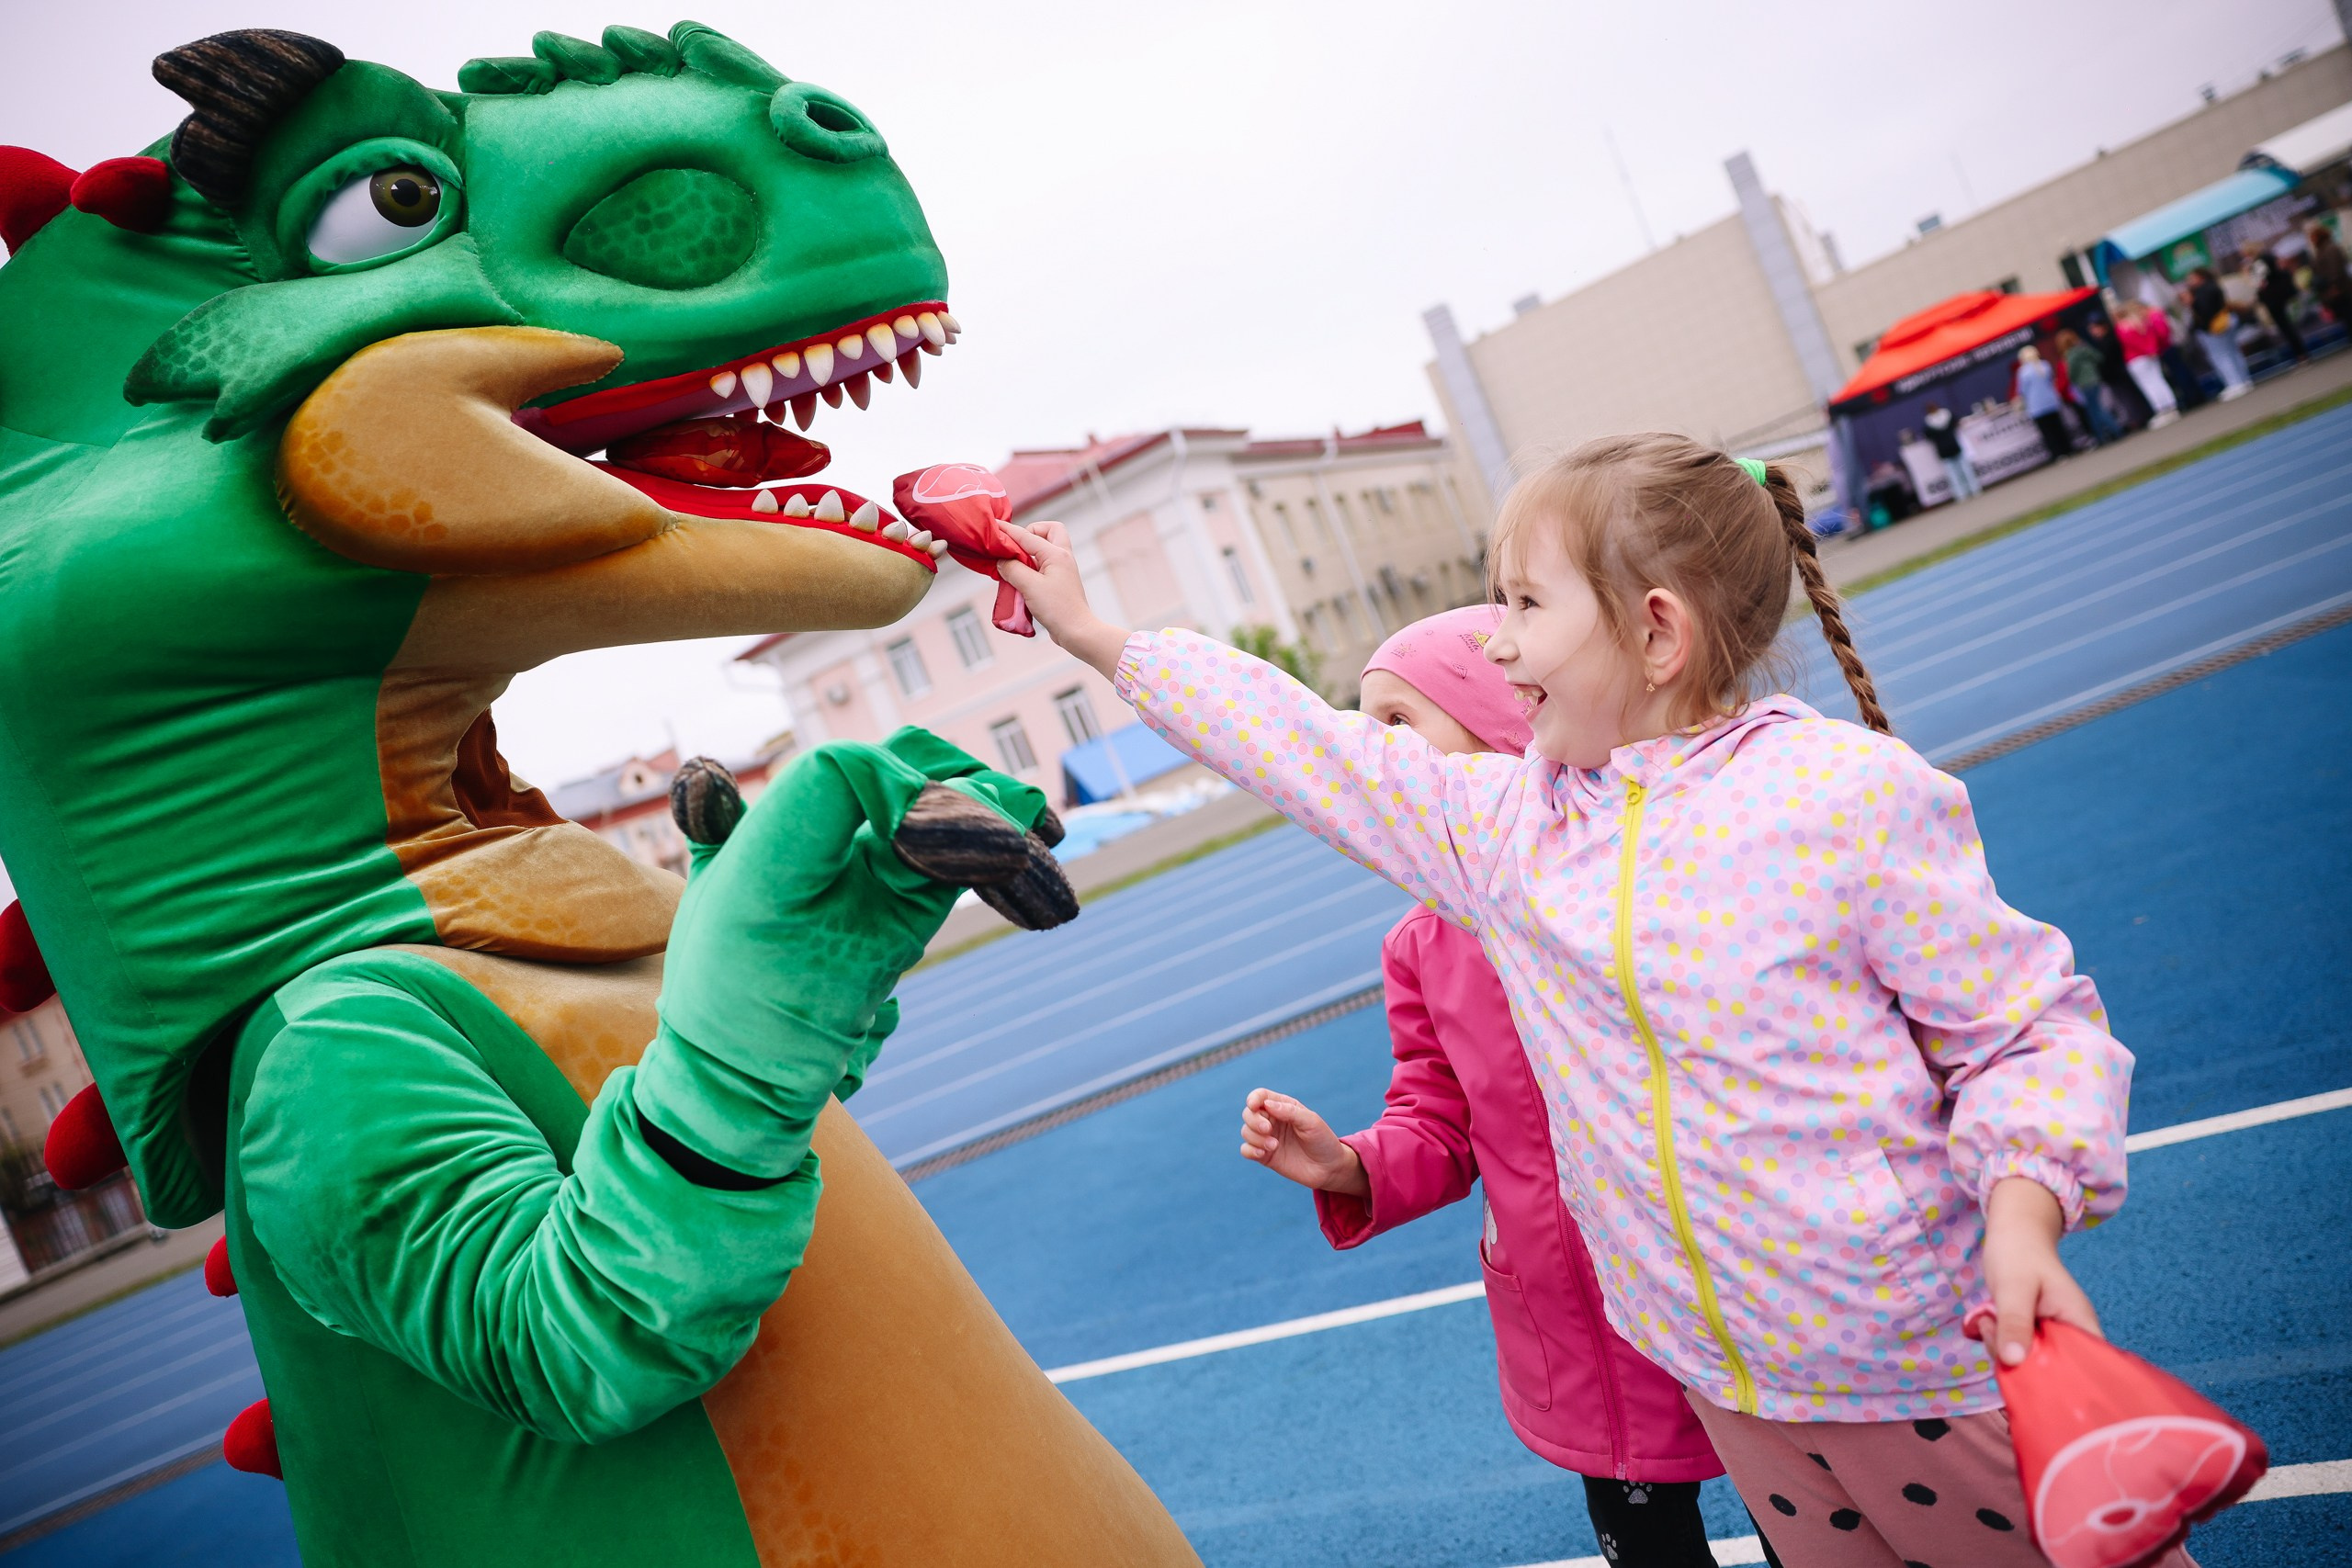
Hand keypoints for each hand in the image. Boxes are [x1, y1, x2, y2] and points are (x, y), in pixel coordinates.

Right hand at [996, 520, 1131, 679]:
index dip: (1008, 530)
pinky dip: (1032, 564)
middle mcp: (1062, 557)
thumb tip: (1002, 561)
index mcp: (1057, 554)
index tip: (994, 525)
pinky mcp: (1059, 581)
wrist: (1076, 631)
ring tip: (1015, 565)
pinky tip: (1020, 578)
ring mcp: (1062, 569)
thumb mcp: (1029, 586)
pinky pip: (1044, 563)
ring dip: (1030, 550)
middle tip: (1017, 547)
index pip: (1027, 535)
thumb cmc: (1057, 609)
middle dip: (1031, 532)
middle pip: (1049, 530)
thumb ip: (1012, 569)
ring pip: (1047, 546)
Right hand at [1240, 1088, 1368, 1197]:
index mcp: (1283, 1107)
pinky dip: (1250, 1150)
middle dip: (1254, 1120)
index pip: (1260, 1096)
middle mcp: (1272, 1121)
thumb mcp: (1311, 1122)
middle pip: (1249, 1113)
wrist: (1329, 1168)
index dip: (1253, 1099)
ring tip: (1274, 1146)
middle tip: (1268, 1130)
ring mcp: (1267, 1138)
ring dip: (1255, 1138)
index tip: (1254, 1106)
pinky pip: (1245, 1150)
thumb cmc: (1323, 1141)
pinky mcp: (1264, 1156)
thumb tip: (1266, 1104)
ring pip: (1246, 1131)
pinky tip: (1263, 1153)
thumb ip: (1290, 1112)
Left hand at [1974, 1176, 2100, 1366]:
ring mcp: (2050, 1335)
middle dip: (2019, 1362)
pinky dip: (1999, 1343)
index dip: (2063, 1381)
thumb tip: (2014, 1361)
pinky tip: (1988, 1323)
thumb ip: (2015, 1322)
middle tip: (1995, 1331)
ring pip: (2028, 1362)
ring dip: (2002, 1348)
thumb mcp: (2014, 1288)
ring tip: (1989, 1320)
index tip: (2028, 1376)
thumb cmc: (2019, 1254)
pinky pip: (2016, 1351)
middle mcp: (2070, 1334)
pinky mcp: (2031, 1334)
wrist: (2013, 1233)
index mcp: (2080, 1323)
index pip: (2086, 1367)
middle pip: (2052, 1370)